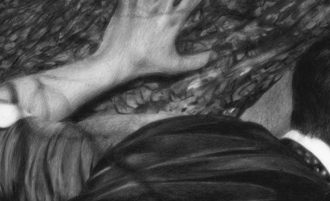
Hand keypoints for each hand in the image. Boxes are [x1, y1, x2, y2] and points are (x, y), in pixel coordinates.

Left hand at [94, 0, 212, 77]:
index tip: (195, 2)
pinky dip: (138, 1)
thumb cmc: (146, 63)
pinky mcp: (126, 3)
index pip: (191, 2)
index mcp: (173, 21)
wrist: (117, 60)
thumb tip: (213, 56)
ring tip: (160, 5)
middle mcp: (159, 8)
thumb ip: (196, 61)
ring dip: (160, 0)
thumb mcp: (174, 66)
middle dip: (177, 0)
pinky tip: (142, 3)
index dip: (196, 0)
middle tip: (175, 5)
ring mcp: (142, 4)